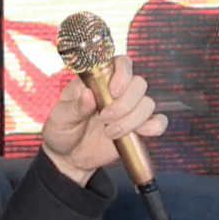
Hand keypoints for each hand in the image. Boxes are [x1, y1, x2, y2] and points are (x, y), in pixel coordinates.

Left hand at [41, 55, 168, 186]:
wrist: (69, 157)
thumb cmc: (62, 130)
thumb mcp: (60, 118)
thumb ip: (74, 107)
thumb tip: (88, 95)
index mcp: (98, 80)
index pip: (121, 63)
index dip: (123, 73)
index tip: (113, 91)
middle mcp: (118, 91)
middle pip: (139, 84)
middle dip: (124, 104)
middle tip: (104, 118)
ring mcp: (130, 109)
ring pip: (148, 103)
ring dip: (131, 120)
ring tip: (109, 132)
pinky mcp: (139, 127)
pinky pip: (158, 122)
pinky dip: (153, 127)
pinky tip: (137, 134)